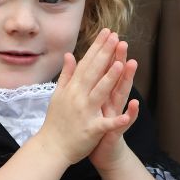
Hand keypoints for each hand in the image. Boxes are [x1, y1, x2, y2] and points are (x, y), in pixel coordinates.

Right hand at [36, 29, 134, 164]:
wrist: (51, 147)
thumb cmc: (56, 121)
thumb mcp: (58, 95)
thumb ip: (66, 75)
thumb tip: (68, 55)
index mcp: (72, 89)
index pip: (87, 63)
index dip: (97, 47)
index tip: (107, 32)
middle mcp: (77, 97)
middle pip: (94, 73)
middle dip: (106, 54)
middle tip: (116, 37)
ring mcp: (84, 113)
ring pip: (99, 93)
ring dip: (110, 79)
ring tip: (121, 64)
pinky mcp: (91, 129)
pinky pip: (105, 124)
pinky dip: (116, 120)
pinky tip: (128, 112)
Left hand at [89, 37, 140, 171]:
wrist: (102, 153)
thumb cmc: (94, 127)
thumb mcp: (90, 102)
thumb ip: (90, 84)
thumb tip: (85, 64)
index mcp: (102, 94)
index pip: (104, 71)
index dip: (106, 54)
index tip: (107, 35)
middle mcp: (112, 102)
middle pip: (116, 78)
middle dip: (119, 60)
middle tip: (122, 42)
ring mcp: (116, 115)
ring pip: (122, 95)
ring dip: (127, 80)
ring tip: (132, 64)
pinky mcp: (116, 131)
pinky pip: (123, 122)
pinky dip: (130, 114)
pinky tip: (135, 104)